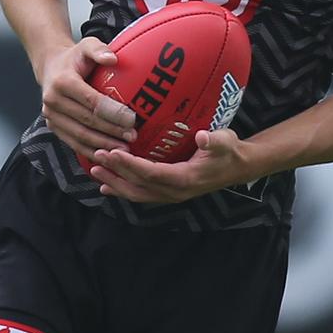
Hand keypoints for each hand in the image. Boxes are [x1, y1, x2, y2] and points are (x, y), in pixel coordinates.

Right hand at [41, 36, 136, 158]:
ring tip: (124, 149)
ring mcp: (51, 117)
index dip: (112, 112)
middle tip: (133, 136)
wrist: (50, 67)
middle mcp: (53, 101)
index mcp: (62, 81)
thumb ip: (99, 50)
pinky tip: (108, 155)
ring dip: (103, 145)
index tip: (132, 119)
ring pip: (79, 136)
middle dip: (111, 131)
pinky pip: (72, 143)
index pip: (91, 101)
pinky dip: (90, 151)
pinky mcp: (53, 127)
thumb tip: (113, 58)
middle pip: (87, 121)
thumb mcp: (87, 45)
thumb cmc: (75, 57)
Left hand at [89, 128, 250, 203]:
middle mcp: (174, 192)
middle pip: (138, 186)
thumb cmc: (229, 150)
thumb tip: (202, 137)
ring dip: (115, 182)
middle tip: (96, 157)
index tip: (113, 152)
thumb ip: (214, 140)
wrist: (237, 168)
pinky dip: (123, 188)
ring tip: (95, 170)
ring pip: (136, 193)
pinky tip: (108, 184)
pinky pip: (141, 193)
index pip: (151, 173)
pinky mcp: (168, 192)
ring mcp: (170, 195)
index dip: (130, 165)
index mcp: (184, 179)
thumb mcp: (225, 141)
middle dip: (116, 173)